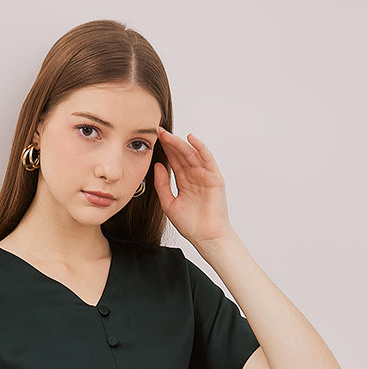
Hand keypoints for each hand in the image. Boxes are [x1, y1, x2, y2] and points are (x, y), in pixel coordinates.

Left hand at [153, 128, 232, 245]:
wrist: (206, 237)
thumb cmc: (191, 225)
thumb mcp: (169, 203)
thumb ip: (162, 185)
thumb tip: (156, 166)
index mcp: (184, 181)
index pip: (173, 160)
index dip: (164, 149)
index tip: (152, 138)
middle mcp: (195, 175)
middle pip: (181, 154)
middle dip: (169, 142)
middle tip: (157, 131)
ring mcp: (205, 175)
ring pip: (191, 154)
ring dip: (180, 143)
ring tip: (167, 134)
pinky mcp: (214, 178)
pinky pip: (207, 159)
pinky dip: (200, 148)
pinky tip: (191, 139)